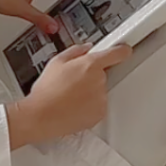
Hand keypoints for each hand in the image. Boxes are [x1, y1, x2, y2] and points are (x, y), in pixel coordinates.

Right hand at [6, 43, 132, 148]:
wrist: (41, 116)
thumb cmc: (46, 91)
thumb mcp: (56, 61)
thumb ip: (75, 51)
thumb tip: (86, 48)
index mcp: (90, 64)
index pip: (117, 53)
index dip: (122, 50)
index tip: (124, 50)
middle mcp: (99, 81)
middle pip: (102, 74)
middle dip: (90, 76)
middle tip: (72, 81)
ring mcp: (101, 98)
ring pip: (99, 90)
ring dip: (89, 91)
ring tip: (69, 96)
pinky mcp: (99, 113)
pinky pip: (98, 105)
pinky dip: (89, 106)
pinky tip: (73, 105)